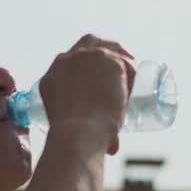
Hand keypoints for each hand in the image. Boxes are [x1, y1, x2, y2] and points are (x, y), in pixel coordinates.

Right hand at [38, 34, 135, 154]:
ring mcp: (87, 57)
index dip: (88, 65)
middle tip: (119, 64)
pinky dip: (132, 69)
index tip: (99, 74)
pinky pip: (125, 61)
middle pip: (89, 42)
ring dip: (121, 55)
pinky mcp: (107, 59)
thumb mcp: (74, 130)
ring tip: (132, 67)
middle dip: (104, 48)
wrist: (76, 133)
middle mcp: (67, 60)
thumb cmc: (74, 138)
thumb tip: (113, 147)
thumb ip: (92, 133)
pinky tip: (137, 75)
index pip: (72, 60)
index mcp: (53, 75)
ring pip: (109, 48)